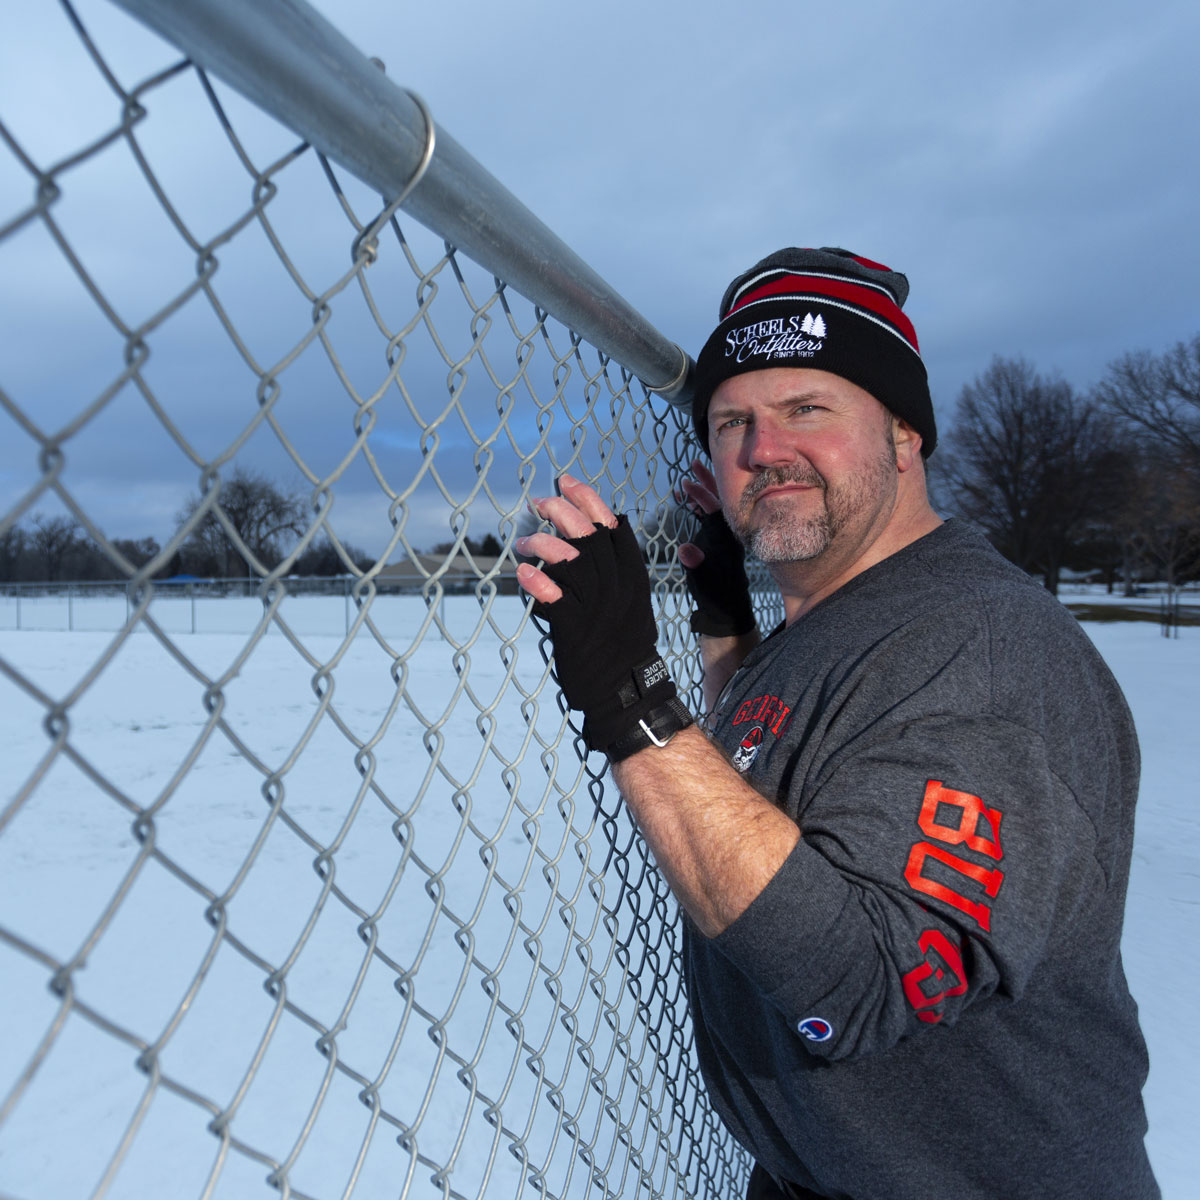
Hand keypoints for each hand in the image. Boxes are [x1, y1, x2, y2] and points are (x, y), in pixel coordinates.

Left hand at [515, 473, 691, 758]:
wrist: (626, 691)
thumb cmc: (622, 644)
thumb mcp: (630, 599)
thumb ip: (615, 567)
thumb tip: (598, 530)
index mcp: (632, 576)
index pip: (612, 527)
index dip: (588, 499)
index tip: (567, 480)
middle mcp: (617, 587)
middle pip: (589, 537)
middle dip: (561, 512)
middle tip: (538, 502)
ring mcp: (597, 608)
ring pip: (570, 562)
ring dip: (543, 545)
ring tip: (523, 542)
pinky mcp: (576, 631)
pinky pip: (556, 600)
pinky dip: (537, 584)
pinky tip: (521, 573)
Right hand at [676, 458, 755, 637]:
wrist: (726, 609)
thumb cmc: (719, 596)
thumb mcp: (706, 581)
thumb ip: (696, 564)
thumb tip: (686, 549)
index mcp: (727, 538)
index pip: (718, 508)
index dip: (704, 493)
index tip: (689, 481)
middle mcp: (726, 533)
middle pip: (719, 500)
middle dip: (707, 481)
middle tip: (696, 462)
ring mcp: (721, 537)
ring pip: (714, 506)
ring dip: (702, 491)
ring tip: (690, 476)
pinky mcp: (715, 542)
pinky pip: (708, 517)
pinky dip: (698, 506)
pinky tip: (687, 500)